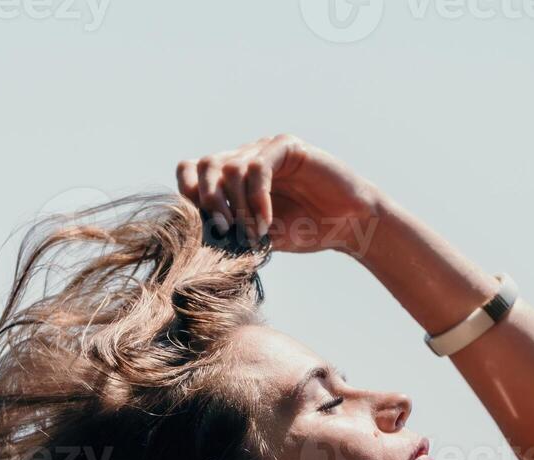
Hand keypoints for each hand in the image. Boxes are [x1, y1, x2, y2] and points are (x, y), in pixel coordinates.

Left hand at [175, 134, 382, 253]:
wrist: (346, 226)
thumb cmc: (303, 231)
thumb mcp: (254, 236)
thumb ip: (226, 231)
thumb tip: (192, 238)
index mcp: (231, 177)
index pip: (191, 170)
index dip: (186, 193)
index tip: (197, 225)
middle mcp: (245, 157)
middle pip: (205, 165)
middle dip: (207, 201)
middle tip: (221, 230)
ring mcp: (265, 150)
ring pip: (230, 167)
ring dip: (237, 206)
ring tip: (253, 232)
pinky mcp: (286, 146)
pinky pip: (259, 168)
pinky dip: (257, 199)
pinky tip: (266, 222)